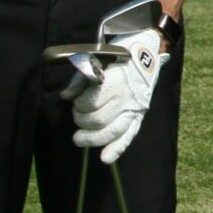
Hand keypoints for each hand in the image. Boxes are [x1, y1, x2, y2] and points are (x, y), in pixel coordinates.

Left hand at [62, 27, 164, 163]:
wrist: (146, 54)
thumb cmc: (118, 57)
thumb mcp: (98, 60)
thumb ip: (80, 79)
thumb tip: (65, 96)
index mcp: (117, 81)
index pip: (93, 101)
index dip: (79, 104)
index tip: (76, 101)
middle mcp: (128, 98)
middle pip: (100, 120)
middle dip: (82, 121)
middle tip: (77, 115)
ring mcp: (135, 109)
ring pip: (112, 132)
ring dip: (92, 138)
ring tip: (78, 138)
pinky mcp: (138, 117)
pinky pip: (129, 137)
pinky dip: (117, 149)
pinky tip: (105, 159)